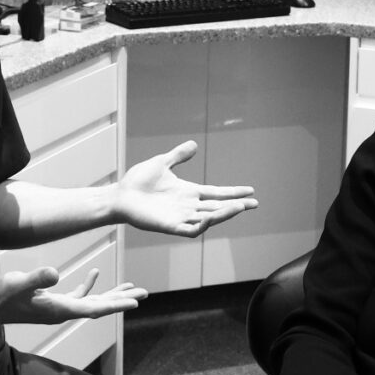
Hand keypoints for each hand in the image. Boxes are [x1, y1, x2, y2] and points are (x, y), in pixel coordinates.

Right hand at [0, 267, 147, 324]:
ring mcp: (57, 307)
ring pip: (92, 302)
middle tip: (145, 293)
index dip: (116, 304)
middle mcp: (62, 311)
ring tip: (131, 287)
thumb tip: (56, 274)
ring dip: (111, 294)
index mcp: (58, 309)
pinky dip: (88, 285)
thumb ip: (36, 278)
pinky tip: (95, 272)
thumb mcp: (17, 283)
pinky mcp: (51, 302)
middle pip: (99, 307)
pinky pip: (77, 295)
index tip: (136, 302)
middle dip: (122, 299)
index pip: (94, 308)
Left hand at [116, 140, 258, 237]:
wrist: (120, 195)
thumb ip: (178, 155)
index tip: (251, 190)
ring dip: (224, 214)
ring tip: (240, 207)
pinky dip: (202, 225)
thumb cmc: (138, 181)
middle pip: (217, 207)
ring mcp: (180, 217)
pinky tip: (212, 217)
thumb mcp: (162, 163)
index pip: (216, 193)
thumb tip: (194, 145)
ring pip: (208, 218)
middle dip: (236, 206)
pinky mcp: (170, 226)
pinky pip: (191, 229)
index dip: (233, 192)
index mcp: (188, 192)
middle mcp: (188, 206)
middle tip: (254, 203)